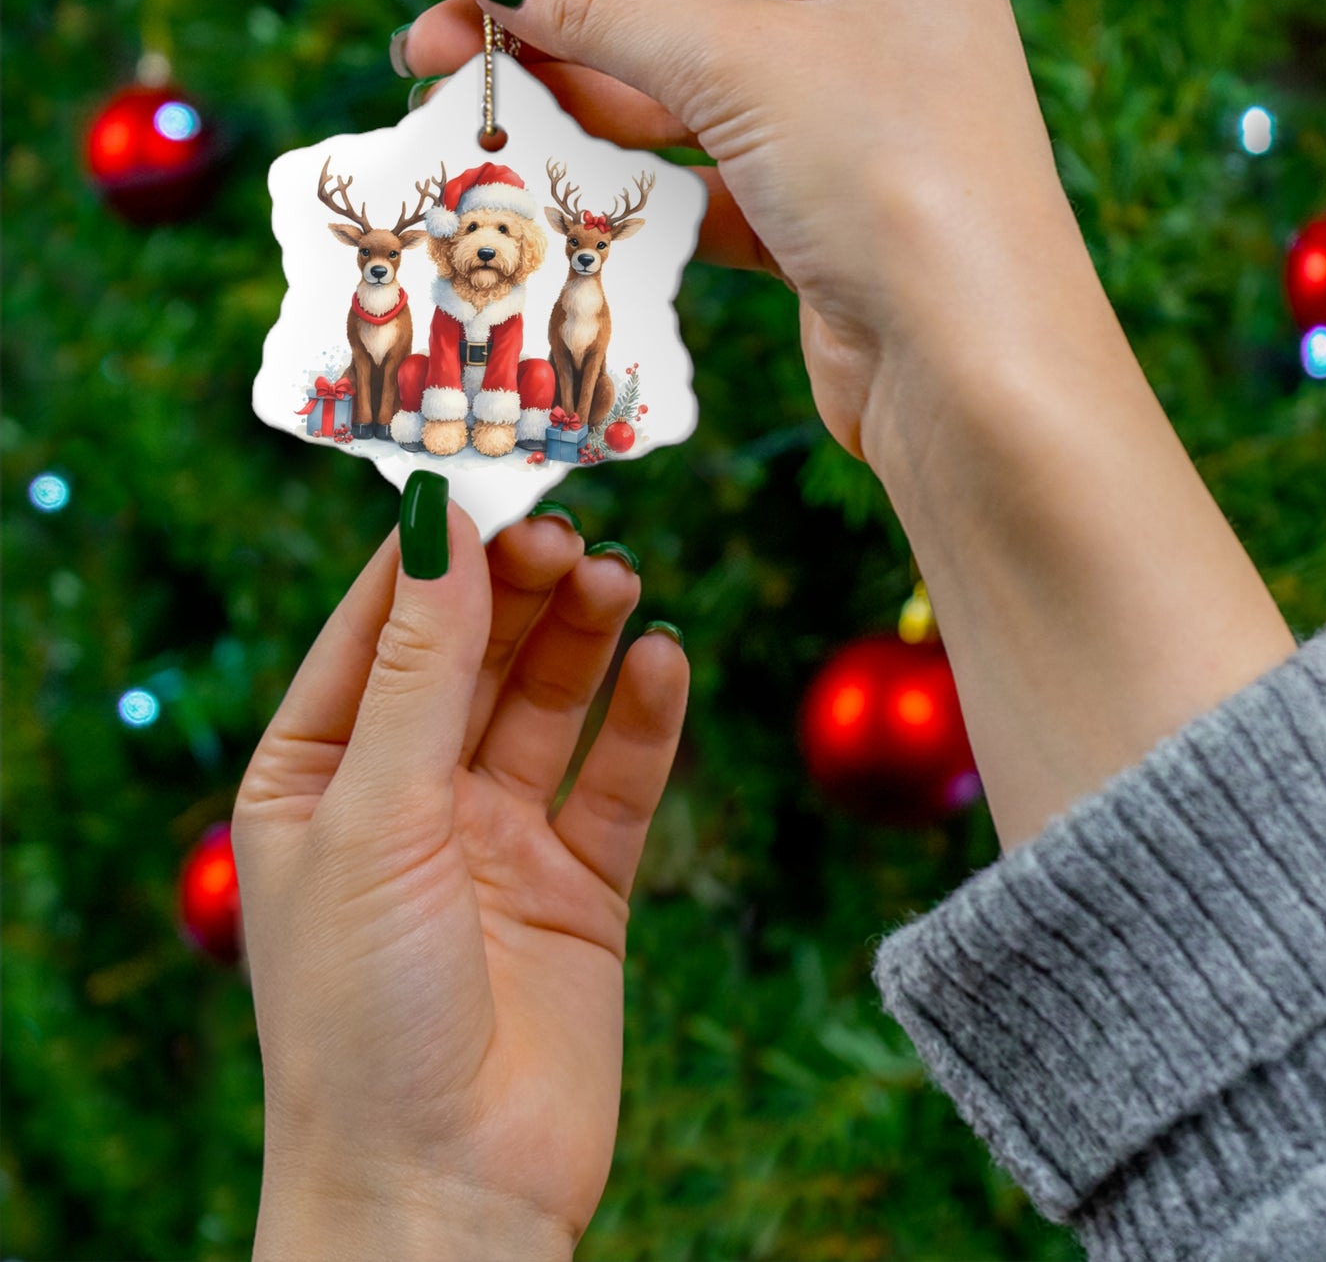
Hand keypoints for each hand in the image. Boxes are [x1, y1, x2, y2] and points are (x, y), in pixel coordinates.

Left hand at [232, 505, 686, 1258]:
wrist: (445, 1194)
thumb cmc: (362, 1014)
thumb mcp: (374, 816)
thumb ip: (419, 669)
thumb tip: (439, 523)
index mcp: (318, 775)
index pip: (377, 628)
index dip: (433, 553)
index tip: (490, 476)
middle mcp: (408, 796)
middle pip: (474, 653)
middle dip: (520, 588)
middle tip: (572, 529)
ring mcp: (498, 838)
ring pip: (549, 702)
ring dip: (584, 637)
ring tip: (621, 580)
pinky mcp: (580, 884)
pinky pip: (617, 779)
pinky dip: (644, 719)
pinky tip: (665, 662)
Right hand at [403, 0, 1091, 461]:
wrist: (973, 376)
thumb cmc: (895, 183)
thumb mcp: (744, 66)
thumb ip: (609, 8)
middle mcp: (872, 21)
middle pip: (679, 5)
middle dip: (557, 28)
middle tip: (432, 51)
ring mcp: (847, 125)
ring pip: (687, 97)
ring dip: (585, 107)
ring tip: (480, 116)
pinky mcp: (821, 218)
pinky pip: (708, 179)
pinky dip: (640, 186)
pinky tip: (566, 188)